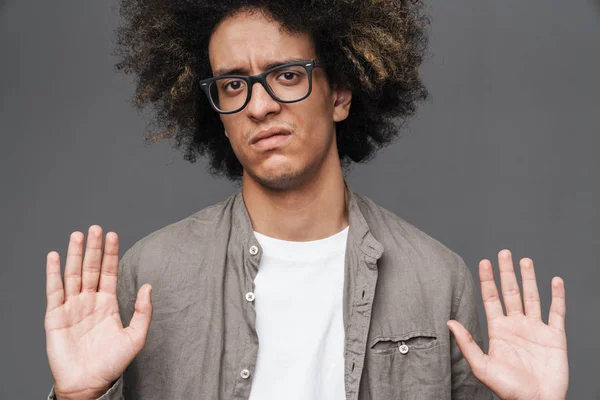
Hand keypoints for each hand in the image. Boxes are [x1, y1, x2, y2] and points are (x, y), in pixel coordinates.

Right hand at [45, 225, 152, 399]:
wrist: (89, 384)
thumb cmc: (112, 363)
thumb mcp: (135, 336)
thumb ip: (143, 311)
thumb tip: (148, 286)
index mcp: (107, 303)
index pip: (109, 272)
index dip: (111, 254)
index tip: (114, 235)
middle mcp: (89, 301)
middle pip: (91, 268)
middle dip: (94, 248)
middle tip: (96, 228)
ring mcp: (71, 307)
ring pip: (73, 274)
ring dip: (75, 254)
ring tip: (78, 235)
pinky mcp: (55, 316)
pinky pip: (54, 290)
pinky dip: (53, 272)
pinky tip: (53, 256)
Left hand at [447, 249, 567, 399]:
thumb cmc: (508, 389)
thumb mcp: (482, 366)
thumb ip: (467, 343)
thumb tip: (449, 322)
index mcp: (498, 330)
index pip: (492, 298)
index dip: (488, 280)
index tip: (484, 261)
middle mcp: (516, 325)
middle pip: (511, 292)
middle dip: (507, 272)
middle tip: (504, 252)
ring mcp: (536, 329)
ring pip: (532, 297)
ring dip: (529, 278)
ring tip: (525, 260)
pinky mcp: (555, 336)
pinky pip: (557, 312)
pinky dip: (557, 296)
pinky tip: (555, 281)